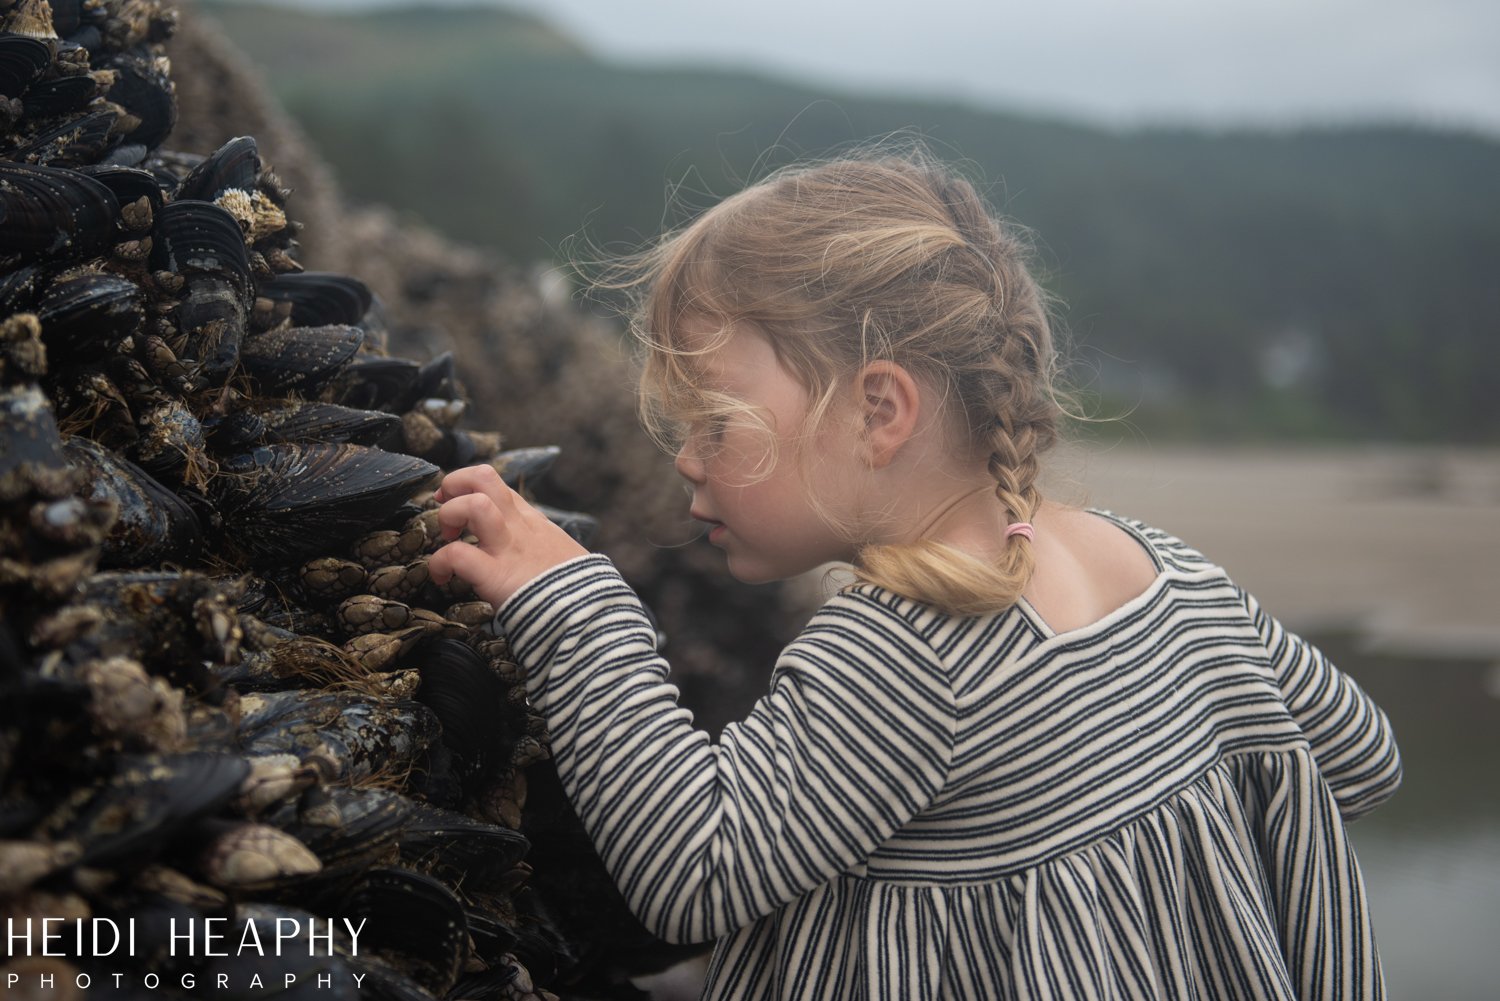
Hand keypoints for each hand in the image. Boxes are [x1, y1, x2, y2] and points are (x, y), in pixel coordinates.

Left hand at [427, 463, 589, 606]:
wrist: (589, 612)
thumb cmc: (576, 589)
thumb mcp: (559, 553)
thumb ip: (538, 546)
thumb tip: (529, 557)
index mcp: (531, 521)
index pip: (496, 485)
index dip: (468, 486)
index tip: (454, 501)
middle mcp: (518, 526)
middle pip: (484, 477)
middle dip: (455, 485)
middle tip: (447, 510)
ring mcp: (508, 547)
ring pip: (473, 504)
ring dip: (449, 516)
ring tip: (448, 539)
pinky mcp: (496, 575)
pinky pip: (456, 555)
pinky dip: (438, 563)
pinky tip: (442, 577)